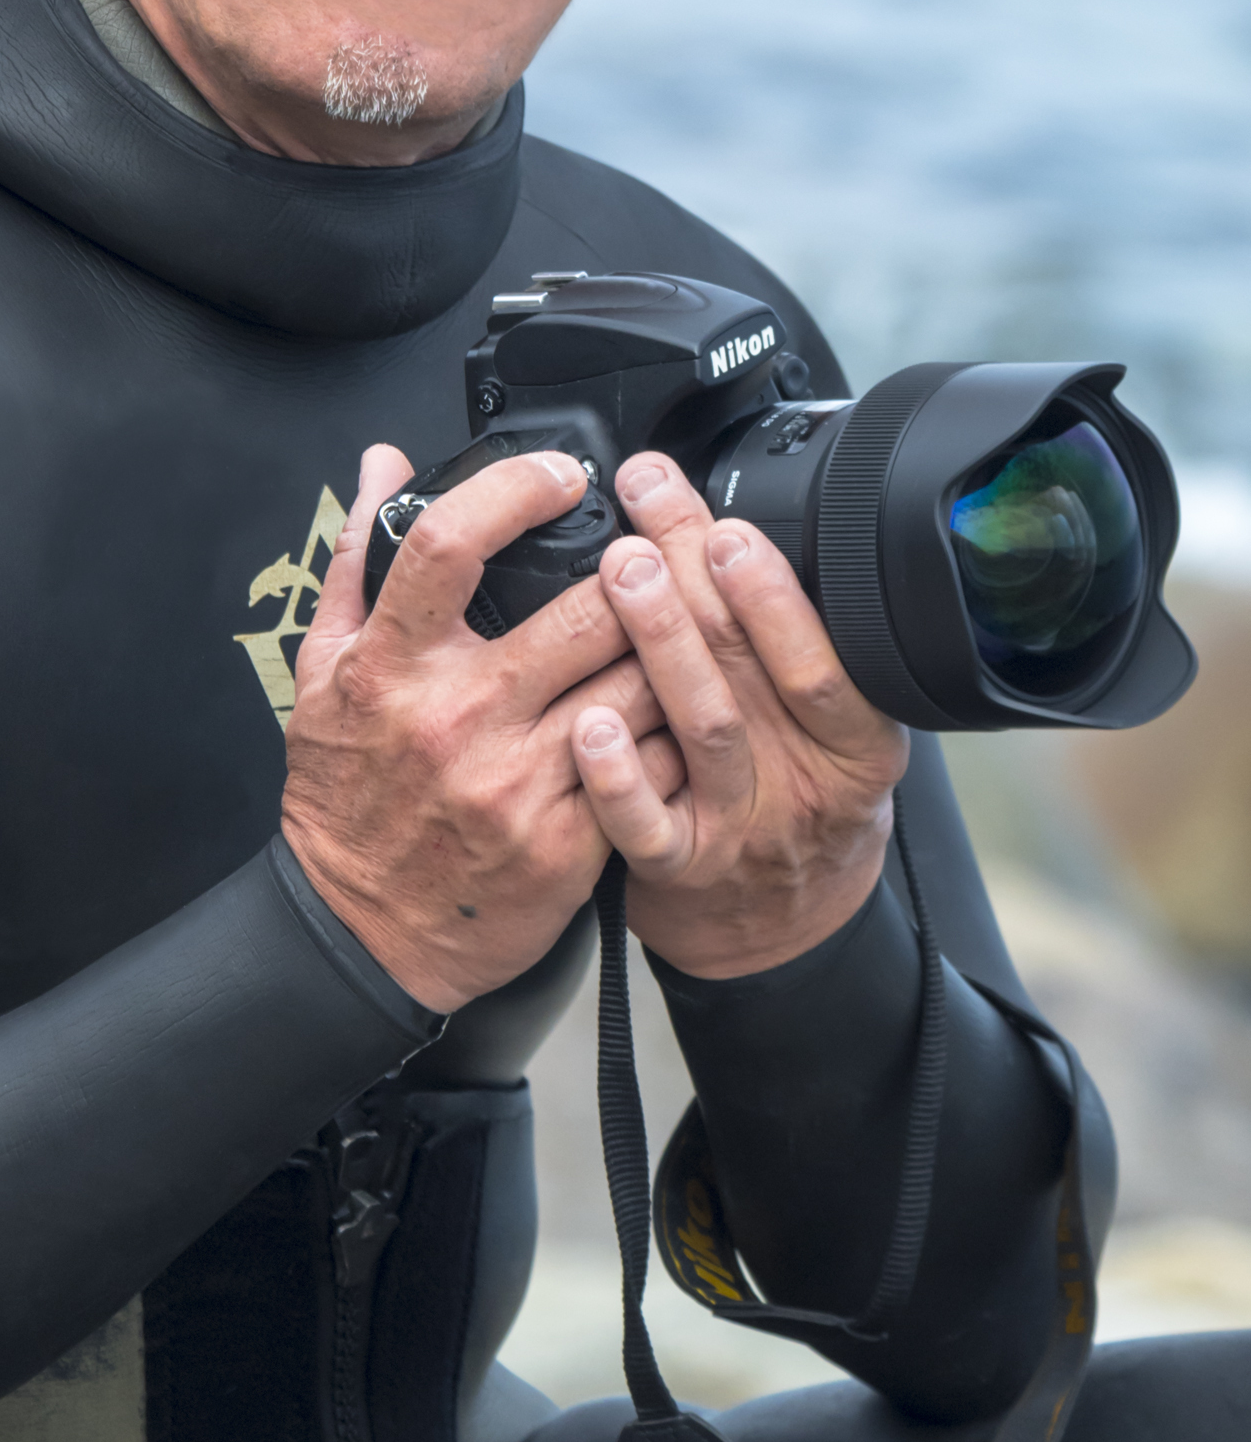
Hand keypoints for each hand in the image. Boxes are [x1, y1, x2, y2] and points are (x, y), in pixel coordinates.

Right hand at [281, 443, 660, 1013]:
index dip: (518, 488)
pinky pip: (652, 763)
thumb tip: (383, 464)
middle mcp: (456, 717)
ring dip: (671, 646)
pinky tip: (676, 708)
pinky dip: (673, 728)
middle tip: (658, 550)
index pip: (451, 543)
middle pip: (586, 609)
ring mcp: (517, 782)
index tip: (563, 473)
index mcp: (390, 665)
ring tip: (682, 622)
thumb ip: (358, 558)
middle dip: (638, 570)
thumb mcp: (322, 670)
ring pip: (638, 682)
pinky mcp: (567, 843)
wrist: (360, 935)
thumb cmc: (345, 796)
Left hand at [571, 453, 906, 979]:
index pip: (825, 657)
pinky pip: (645, 825)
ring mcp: (739, 827)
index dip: (775, 592)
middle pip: (753, 669)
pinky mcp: (678, 869)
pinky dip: (617, 773)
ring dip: (663, 643)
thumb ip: (788, 648)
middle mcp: (804, 783)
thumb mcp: (828, 728)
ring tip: (623, 572)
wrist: (777, 930)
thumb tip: (721, 526)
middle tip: (648, 511)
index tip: (727, 527)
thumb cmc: (794, 798)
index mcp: (854, 739)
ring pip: (705, 729)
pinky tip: (588, 722)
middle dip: (697, 577)